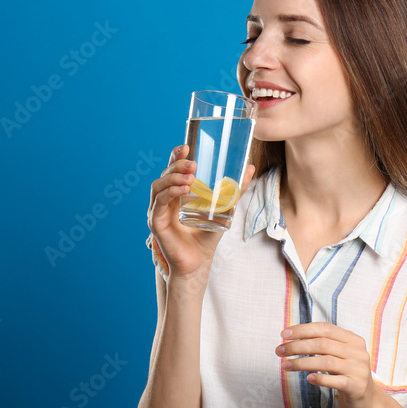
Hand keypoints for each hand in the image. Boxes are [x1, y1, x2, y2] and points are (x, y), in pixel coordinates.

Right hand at [147, 144, 254, 280]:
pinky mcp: (156, 223)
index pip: (173, 169)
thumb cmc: (207, 235)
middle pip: (165, 175)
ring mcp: (158, 210)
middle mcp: (164, 199)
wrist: (199, 261)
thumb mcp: (225, 208)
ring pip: (158, 186)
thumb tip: (250, 168)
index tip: (186, 146)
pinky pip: (159, 203)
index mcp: (177, 192)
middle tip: (193, 163)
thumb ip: (236, 190)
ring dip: (173, 178)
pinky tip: (183, 190)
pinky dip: (169, 194)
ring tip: (191, 177)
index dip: (176, 156)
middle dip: (177, 166)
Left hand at [277, 322, 387, 407]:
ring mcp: (358, 369)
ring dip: (302, 363)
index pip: (325, 329)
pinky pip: (335, 381)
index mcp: (353, 340)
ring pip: (326, 361)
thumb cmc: (347, 375)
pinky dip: (320, 379)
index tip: (284, 334)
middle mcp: (357, 352)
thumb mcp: (340, 355)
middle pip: (322, 344)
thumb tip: (293, 338)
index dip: (303, 330)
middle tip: (279, 351)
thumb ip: (324, 344)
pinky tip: (307, 378)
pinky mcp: (356, 386)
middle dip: (297, 346)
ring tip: (285, 366)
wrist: (367, 401)